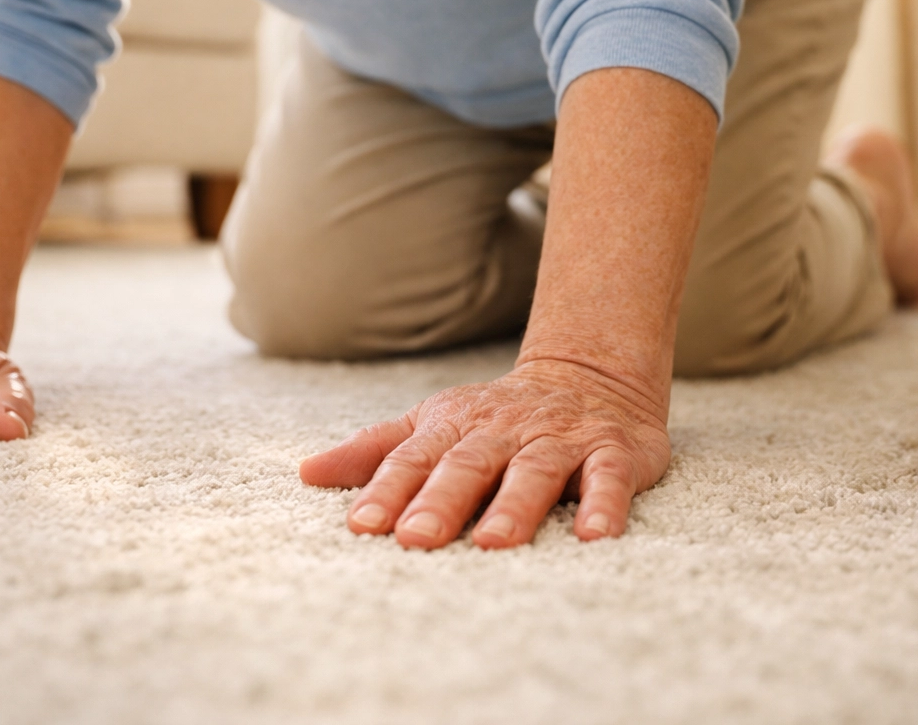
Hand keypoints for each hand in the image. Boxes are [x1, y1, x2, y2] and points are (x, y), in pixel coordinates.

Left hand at [299, 359, 670, 548]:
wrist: (591, 374)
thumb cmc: (497, 417)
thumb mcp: (435, 423)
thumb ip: (376, 450)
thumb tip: (306, 473)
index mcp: (456, 427)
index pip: (415, 459)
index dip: (388, 489)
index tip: (362, 525)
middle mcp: (504, 432)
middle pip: (469, 466)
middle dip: (441, 501)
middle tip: (415, 540)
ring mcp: (559, 440)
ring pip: (535, 472)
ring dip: (515, 506)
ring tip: (495, 542)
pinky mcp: (611, 451)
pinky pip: (609, 477)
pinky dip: (604, 504)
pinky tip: (593, 535)